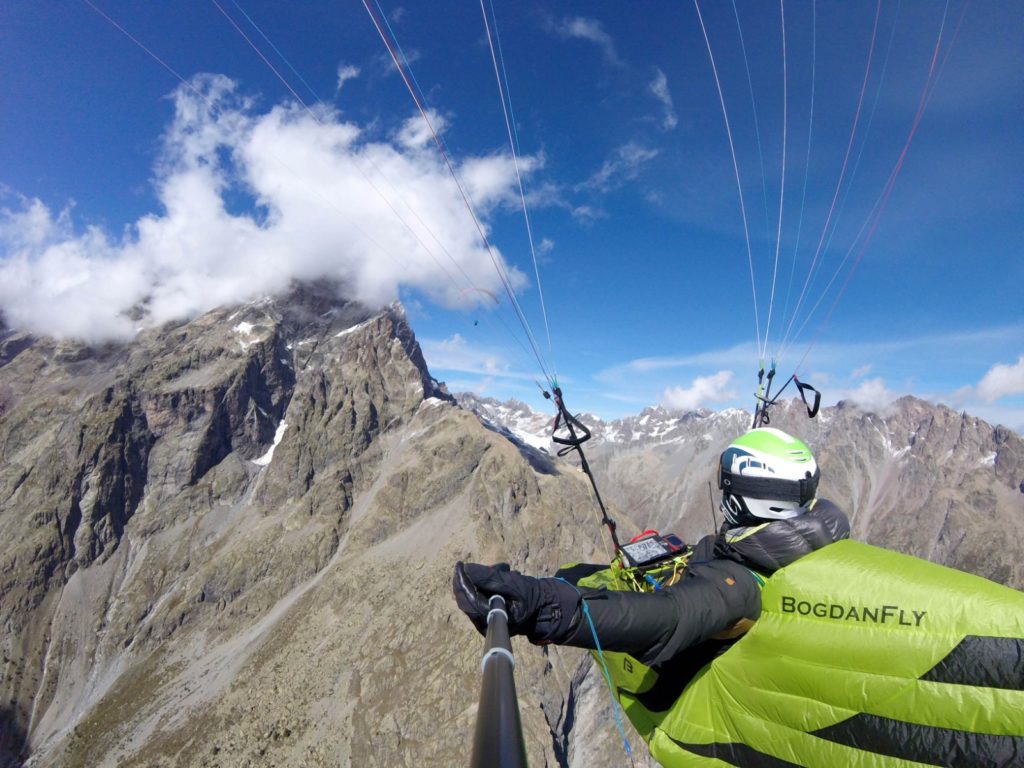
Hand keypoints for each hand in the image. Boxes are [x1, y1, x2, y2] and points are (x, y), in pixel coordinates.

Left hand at [452, 561, 578, 643]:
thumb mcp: (514, 584)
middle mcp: (484, 623)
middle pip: (467, 597)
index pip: (470, 599)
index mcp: (493, 620)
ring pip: (472, 593)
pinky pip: (478, 594)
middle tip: (495, 567)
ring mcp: (483, 619)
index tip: (460, 564)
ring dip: (485, 578)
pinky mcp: (484, 612)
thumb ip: (490, 578)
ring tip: (506, 570)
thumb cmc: (531, 597)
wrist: (542, 608)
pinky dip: (487, 582)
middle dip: (476, 577)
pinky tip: (504, 575)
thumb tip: (466, 569)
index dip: (462, 581)